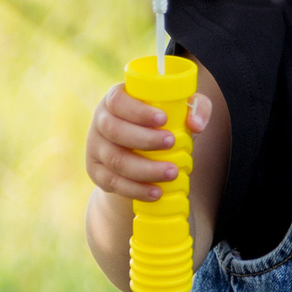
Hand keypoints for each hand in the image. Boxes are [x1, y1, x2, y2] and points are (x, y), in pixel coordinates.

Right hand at [85, 82, 209, 203]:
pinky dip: (135, 189)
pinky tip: (156, 192)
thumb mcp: (180, 110)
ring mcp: (95, 147)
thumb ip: (196, 108)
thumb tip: (196, 124)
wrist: (138, 151)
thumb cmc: (162, 124)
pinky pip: (112, 182)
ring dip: (145, 169)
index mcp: (115, 99)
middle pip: (115, 131)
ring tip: (172, 172)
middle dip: (145, 140)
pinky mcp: (96, 171)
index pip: (118, 101)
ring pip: (115, 160)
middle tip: (172, 143)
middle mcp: (101, 121)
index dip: (138, 111)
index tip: (163, 119)